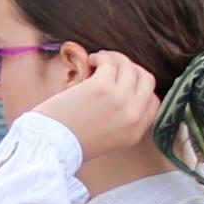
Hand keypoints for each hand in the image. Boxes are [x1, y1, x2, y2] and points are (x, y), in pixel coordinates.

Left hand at [27, 51, 159, 159]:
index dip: (141, 87)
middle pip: (147, 79)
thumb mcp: (107, 139)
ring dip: (114, 58)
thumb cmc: (69, 141)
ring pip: (130, 67)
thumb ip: (121, 120)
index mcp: (135, 132)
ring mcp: (120, 100)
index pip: (153, 101)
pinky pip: (111, 62)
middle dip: (131, 69)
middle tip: (113, 67)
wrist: (49, 146)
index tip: (125, 81)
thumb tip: (122, 89)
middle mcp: (133, 116)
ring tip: (98, 61)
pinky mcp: (103, 88)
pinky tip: (90, 60)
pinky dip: (101, 57)